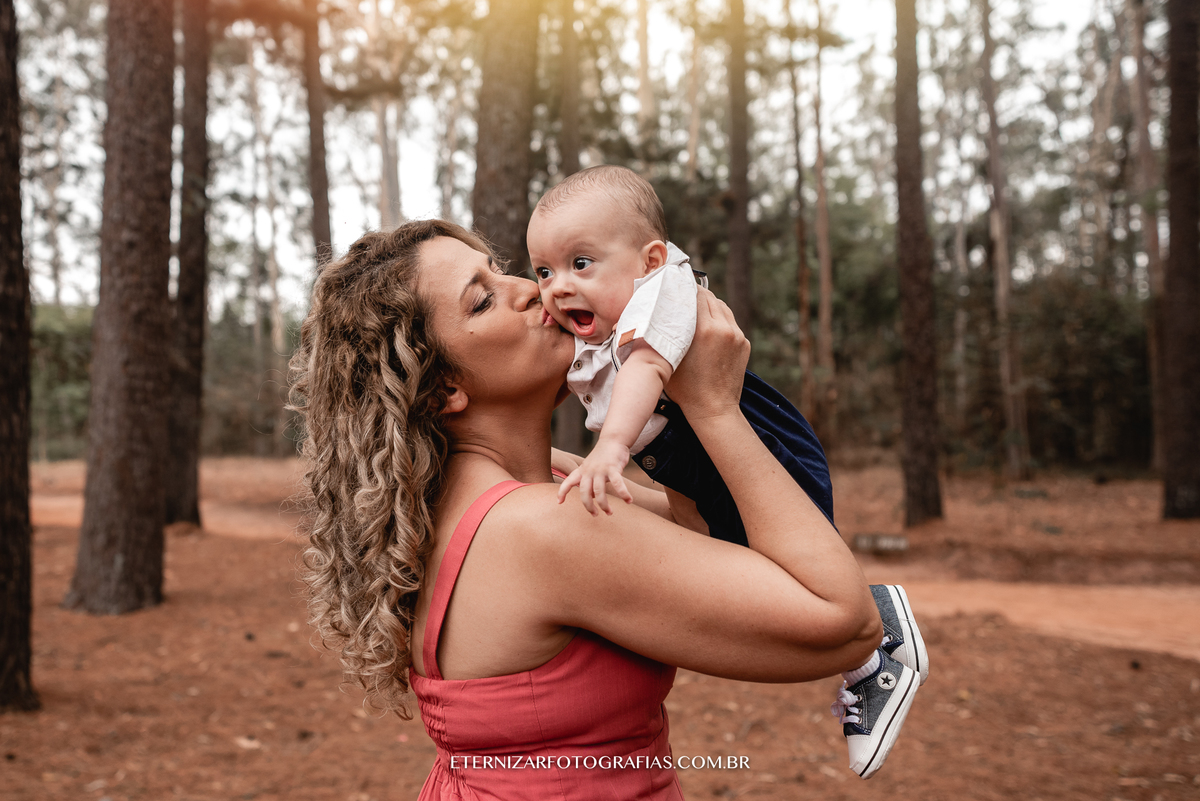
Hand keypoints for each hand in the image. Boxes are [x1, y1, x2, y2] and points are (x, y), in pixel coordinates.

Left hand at [556, 438, 633, 515]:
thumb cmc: (603, 456)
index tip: (559, 502)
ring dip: (604, 505)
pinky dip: (624, 494)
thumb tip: (590, 497)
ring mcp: (600, 470)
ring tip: (610, 512)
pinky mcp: (613, 468)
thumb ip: (589, 481)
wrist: (613, 439)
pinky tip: (629, 501)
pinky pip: (618, 484)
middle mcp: (589, 471)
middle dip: (589, 506)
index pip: (568, 481)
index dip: (562, 492)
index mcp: (582, 470)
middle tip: (595, 515)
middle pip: (584, 492)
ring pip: (599, 492)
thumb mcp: (591, 467)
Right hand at [667, 288, 748, 419]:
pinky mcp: (745, 343)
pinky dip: (719, 320)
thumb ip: (667, 332)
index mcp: (705, 329)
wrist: (714, 409)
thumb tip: (660, 312)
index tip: (675, 285)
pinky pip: (730, 322)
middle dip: (696, 296)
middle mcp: (724, 328)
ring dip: (709, 306)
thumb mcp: (668, 357)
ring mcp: (738, 335)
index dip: (685, 288)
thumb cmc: (685, 388)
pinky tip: (708, 328)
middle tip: (682, 295)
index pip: (696, 295)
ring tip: (695, 310)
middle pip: (710, 298)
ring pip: (722, 308)